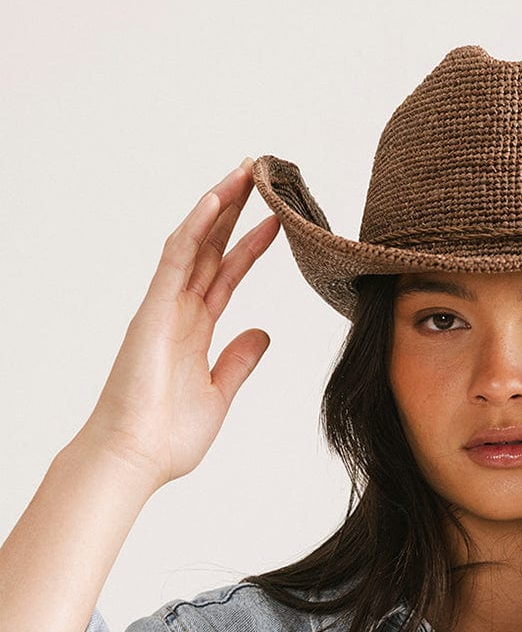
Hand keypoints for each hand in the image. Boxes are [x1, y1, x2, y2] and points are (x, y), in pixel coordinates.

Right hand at [80, 160, 279, 490]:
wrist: (135, 458)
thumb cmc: (167, 436)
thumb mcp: (220, 392)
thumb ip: (239, 359)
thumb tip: (262, 333)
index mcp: (195, 330)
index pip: (227, 275)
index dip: (250, 246)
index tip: (275, 220)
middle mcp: (179, 312)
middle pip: (211, 248)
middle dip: (234, 211)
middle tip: (258, 175)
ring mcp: (164, 308)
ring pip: (194, 243)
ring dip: (218, 206)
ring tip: (243, 172)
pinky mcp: (153, 310)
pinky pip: (175, 259)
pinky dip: (195, 228)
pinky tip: (214, 200)